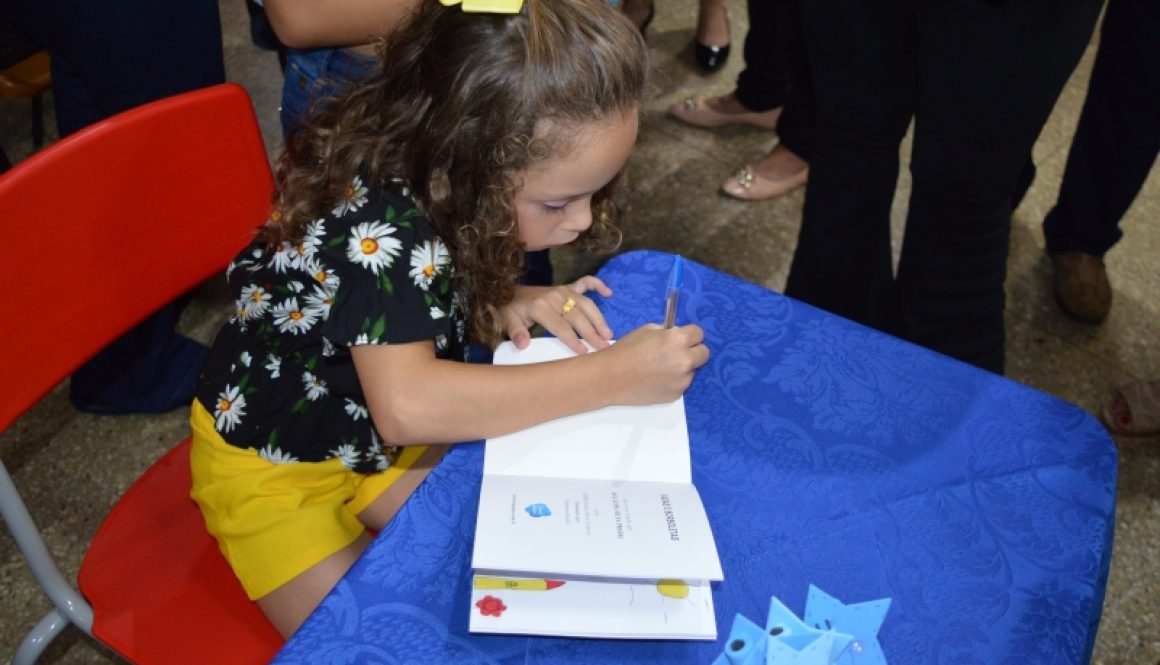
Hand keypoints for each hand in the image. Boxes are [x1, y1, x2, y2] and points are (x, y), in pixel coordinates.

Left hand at [500, 276, 614, 353]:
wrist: (509, 292)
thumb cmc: (511, 310)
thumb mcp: (507, 321)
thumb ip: (515, 332)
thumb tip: (523, 344)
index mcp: (540, 306)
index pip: (560, 326)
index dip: (572, 339)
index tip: (584, 352)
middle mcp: (555, 296)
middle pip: (577, 316)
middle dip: (591, 332)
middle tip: (603, 346)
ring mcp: (563, 290)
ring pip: (585, 304)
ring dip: (598, 318)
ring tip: (608, 334)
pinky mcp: (567, 287)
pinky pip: (585, 283)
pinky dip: (598, 286)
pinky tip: (609, 293)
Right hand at [599, 323, 708, 404]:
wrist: (610, 377)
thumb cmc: (626, 351)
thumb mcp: (647, 331)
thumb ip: (667, 333)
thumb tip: (677, 335)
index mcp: (678, 340)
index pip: (699, 334)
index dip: (689, 334)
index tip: (683, 337)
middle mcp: (685, 360)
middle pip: (704, 353)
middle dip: (693, 350)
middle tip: (677, 352)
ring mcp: (682, 380)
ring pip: (691, 370)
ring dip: (681, 367)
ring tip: (659, 368)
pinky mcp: (676, 394)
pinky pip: (680, 383)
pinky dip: (673, 381)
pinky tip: (655, 379)